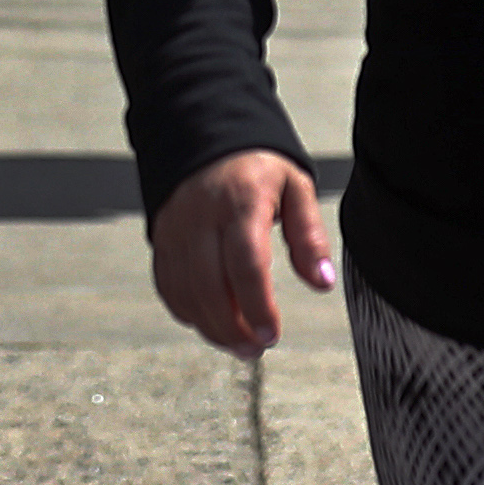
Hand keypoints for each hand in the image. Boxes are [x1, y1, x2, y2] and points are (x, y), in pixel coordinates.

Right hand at [147, 149, 335, 358]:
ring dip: (212, 328)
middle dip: (233, 328)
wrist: (203, 135)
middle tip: (257, 349)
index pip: (245, 262)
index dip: (257, 305)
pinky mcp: (161, 240)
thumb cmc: (254, 166)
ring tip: (240, 345)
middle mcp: (201, 215)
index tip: (271, 334)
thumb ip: (309, 235)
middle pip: (209, 286)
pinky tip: (212, 324)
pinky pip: (169, 287)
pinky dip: (189, 313)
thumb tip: (322, 281)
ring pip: (186, 293)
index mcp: (240, 200)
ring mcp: (175, 229)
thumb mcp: (295, 188)